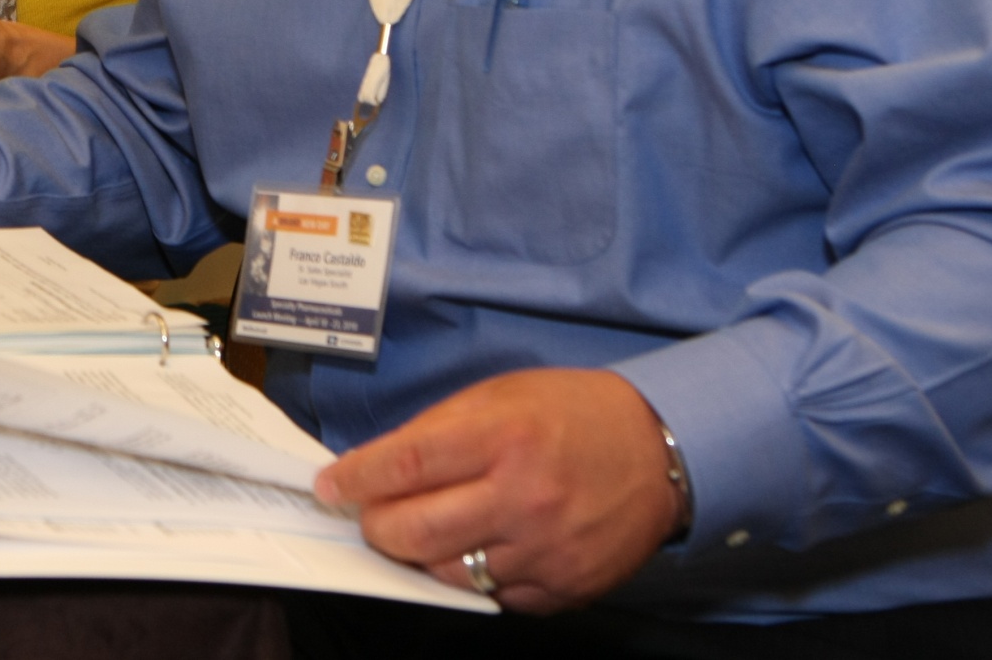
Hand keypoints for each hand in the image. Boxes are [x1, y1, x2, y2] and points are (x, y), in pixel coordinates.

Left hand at [313, 369, 681, 612]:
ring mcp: (544, 550)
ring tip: (424, 529)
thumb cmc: (575, 415)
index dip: (356, 479)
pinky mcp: (563, 588)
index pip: (405, 465)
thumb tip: (376, 466)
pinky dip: (472, 575)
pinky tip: (476, 547)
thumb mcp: (501, 396)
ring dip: (421, 555)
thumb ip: (438, 432)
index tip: (330, 485)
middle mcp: (523, 497)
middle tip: (370, 514)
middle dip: (376, 526)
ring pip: (447, 573)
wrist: (661, 451)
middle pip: (414, 533)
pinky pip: (493, 596)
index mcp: (503, 438)